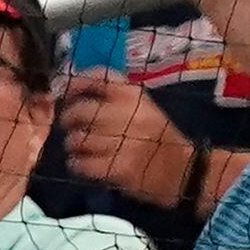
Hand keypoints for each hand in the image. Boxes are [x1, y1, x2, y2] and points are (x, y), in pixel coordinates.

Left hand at [54, 68, 196, 209]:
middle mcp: (126, 114)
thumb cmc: (158, 137)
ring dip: (72, 145)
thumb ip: (113, 96)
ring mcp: (122, 142)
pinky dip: (77, 165)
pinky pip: (82, 164)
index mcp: (133, 95)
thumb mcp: (143, 106)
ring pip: (77, 139)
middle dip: (68, 119)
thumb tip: (73, 92)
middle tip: (70, 127)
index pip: (97, 77)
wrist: (184, 172)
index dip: (74, 83)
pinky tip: (82, 165)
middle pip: (80, 111)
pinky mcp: (119, 168)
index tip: (65, 92)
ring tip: (78, 149)